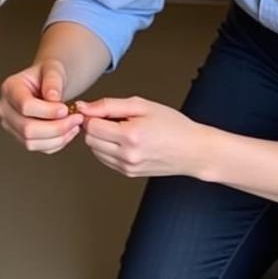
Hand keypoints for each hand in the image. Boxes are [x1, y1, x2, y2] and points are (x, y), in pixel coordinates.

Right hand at [0, 60, 83, 153]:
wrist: (48, 84)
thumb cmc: (48, 74)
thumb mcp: (53, 69)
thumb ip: (53, 81)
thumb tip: (53, 98)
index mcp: (10, 88)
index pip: (25, 106)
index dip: (47, 111)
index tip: (65, 109)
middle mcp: (5, 109)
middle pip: (27, 129)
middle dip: (56, 127)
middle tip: (76, 119)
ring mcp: (11, 125)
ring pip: (32, 143)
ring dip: (59, 137)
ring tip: (74, 125)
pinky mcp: (21, 138)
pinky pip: (40, 148)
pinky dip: (58, 143)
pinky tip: (69, 131)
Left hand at [77, 96, 209, 177]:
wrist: (193, 150)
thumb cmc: (173, 125)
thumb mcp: (142, 106)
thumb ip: (109, 105)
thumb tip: (84, 107)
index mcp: (130, 136)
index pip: (91, 126)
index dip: (92, 115)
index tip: (100, 110)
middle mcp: (127, 155)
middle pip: (89, 139)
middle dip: (95, 127)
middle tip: (113, 119)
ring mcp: (127, 167)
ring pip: (95, 150)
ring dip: (101, 138)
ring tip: (122, 130)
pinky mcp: (128, 173)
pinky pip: (105, 159)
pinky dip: (108, 149)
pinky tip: (124, 141)